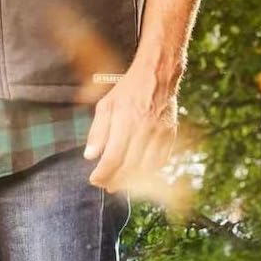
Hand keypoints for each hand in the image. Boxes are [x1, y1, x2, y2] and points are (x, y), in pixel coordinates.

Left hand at [84, 61, 179, 191]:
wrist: (157, 75)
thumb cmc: (128, 91)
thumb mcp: (105, 106)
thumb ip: (97, 132)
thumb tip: (90, 156)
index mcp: (125, 122)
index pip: (113, 158)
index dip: (103, 174)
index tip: (95, 180)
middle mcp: (144, 129)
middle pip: (129, 167)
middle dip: (115, 180)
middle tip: (106, 185)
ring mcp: (160, 133)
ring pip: (146, 168)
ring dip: (131, 180)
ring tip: (120, 182)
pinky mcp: (170, 135)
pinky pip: (161, 161)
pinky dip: (149, 172)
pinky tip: (138, 174)